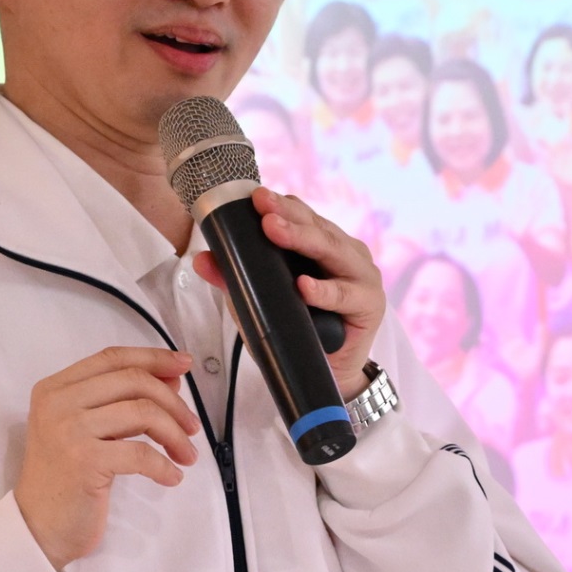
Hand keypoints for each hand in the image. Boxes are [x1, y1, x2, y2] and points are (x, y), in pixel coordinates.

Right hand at [14, 346, 200, 567]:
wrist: (36, 527)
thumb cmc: (65, 479)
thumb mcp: (88, 430)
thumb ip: (121, 400)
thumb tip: (170, 380)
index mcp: (55, 388)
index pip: (112, 358)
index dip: (154, 358)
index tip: (184, 365)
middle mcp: (58, 402)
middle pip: (133, 380)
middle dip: (174, 402)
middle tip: (193, 427)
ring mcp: (69, 430)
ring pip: (143, 412)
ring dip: (175, 434)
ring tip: (186, 455)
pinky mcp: (84, 460)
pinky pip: (141, 453)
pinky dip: (165, 465)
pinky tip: (171, 477)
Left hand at [193, 186, 384, 393]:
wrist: (331, 374)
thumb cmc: (302, 331)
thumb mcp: (263, 303)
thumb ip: (236, 280)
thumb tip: (202, 259)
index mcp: (325, 245)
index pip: (304, 216)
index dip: (281, 205)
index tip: (255, 197)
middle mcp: (347, 253)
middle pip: (317, 228)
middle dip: (288, 215)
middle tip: (262, 205)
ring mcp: (362, 276)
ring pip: (332, 251)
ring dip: (303, 240)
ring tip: (274, 230)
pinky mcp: (369, 306)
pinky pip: (344, 296)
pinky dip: (324, 291)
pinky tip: (305, 286)